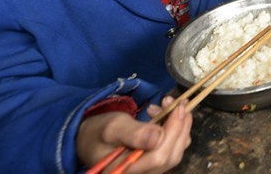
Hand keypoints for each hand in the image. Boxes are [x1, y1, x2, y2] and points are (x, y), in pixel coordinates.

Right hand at [77, 96, 191, 173]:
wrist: (91, 138)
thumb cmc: (98, 133)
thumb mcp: (112, 128)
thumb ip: (133, 133)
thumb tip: (157, 136)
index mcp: (127, 170)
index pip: (159, 156)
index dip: (173, 131)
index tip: (178, 107)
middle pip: (171, 155)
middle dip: (180, 126)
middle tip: (178, 103)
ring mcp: (149, 170)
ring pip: (175, 151)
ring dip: (179, 125)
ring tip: (166, 105)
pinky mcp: (153, 162)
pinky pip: (172, 148)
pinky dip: (175, 129)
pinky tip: (164, 115)